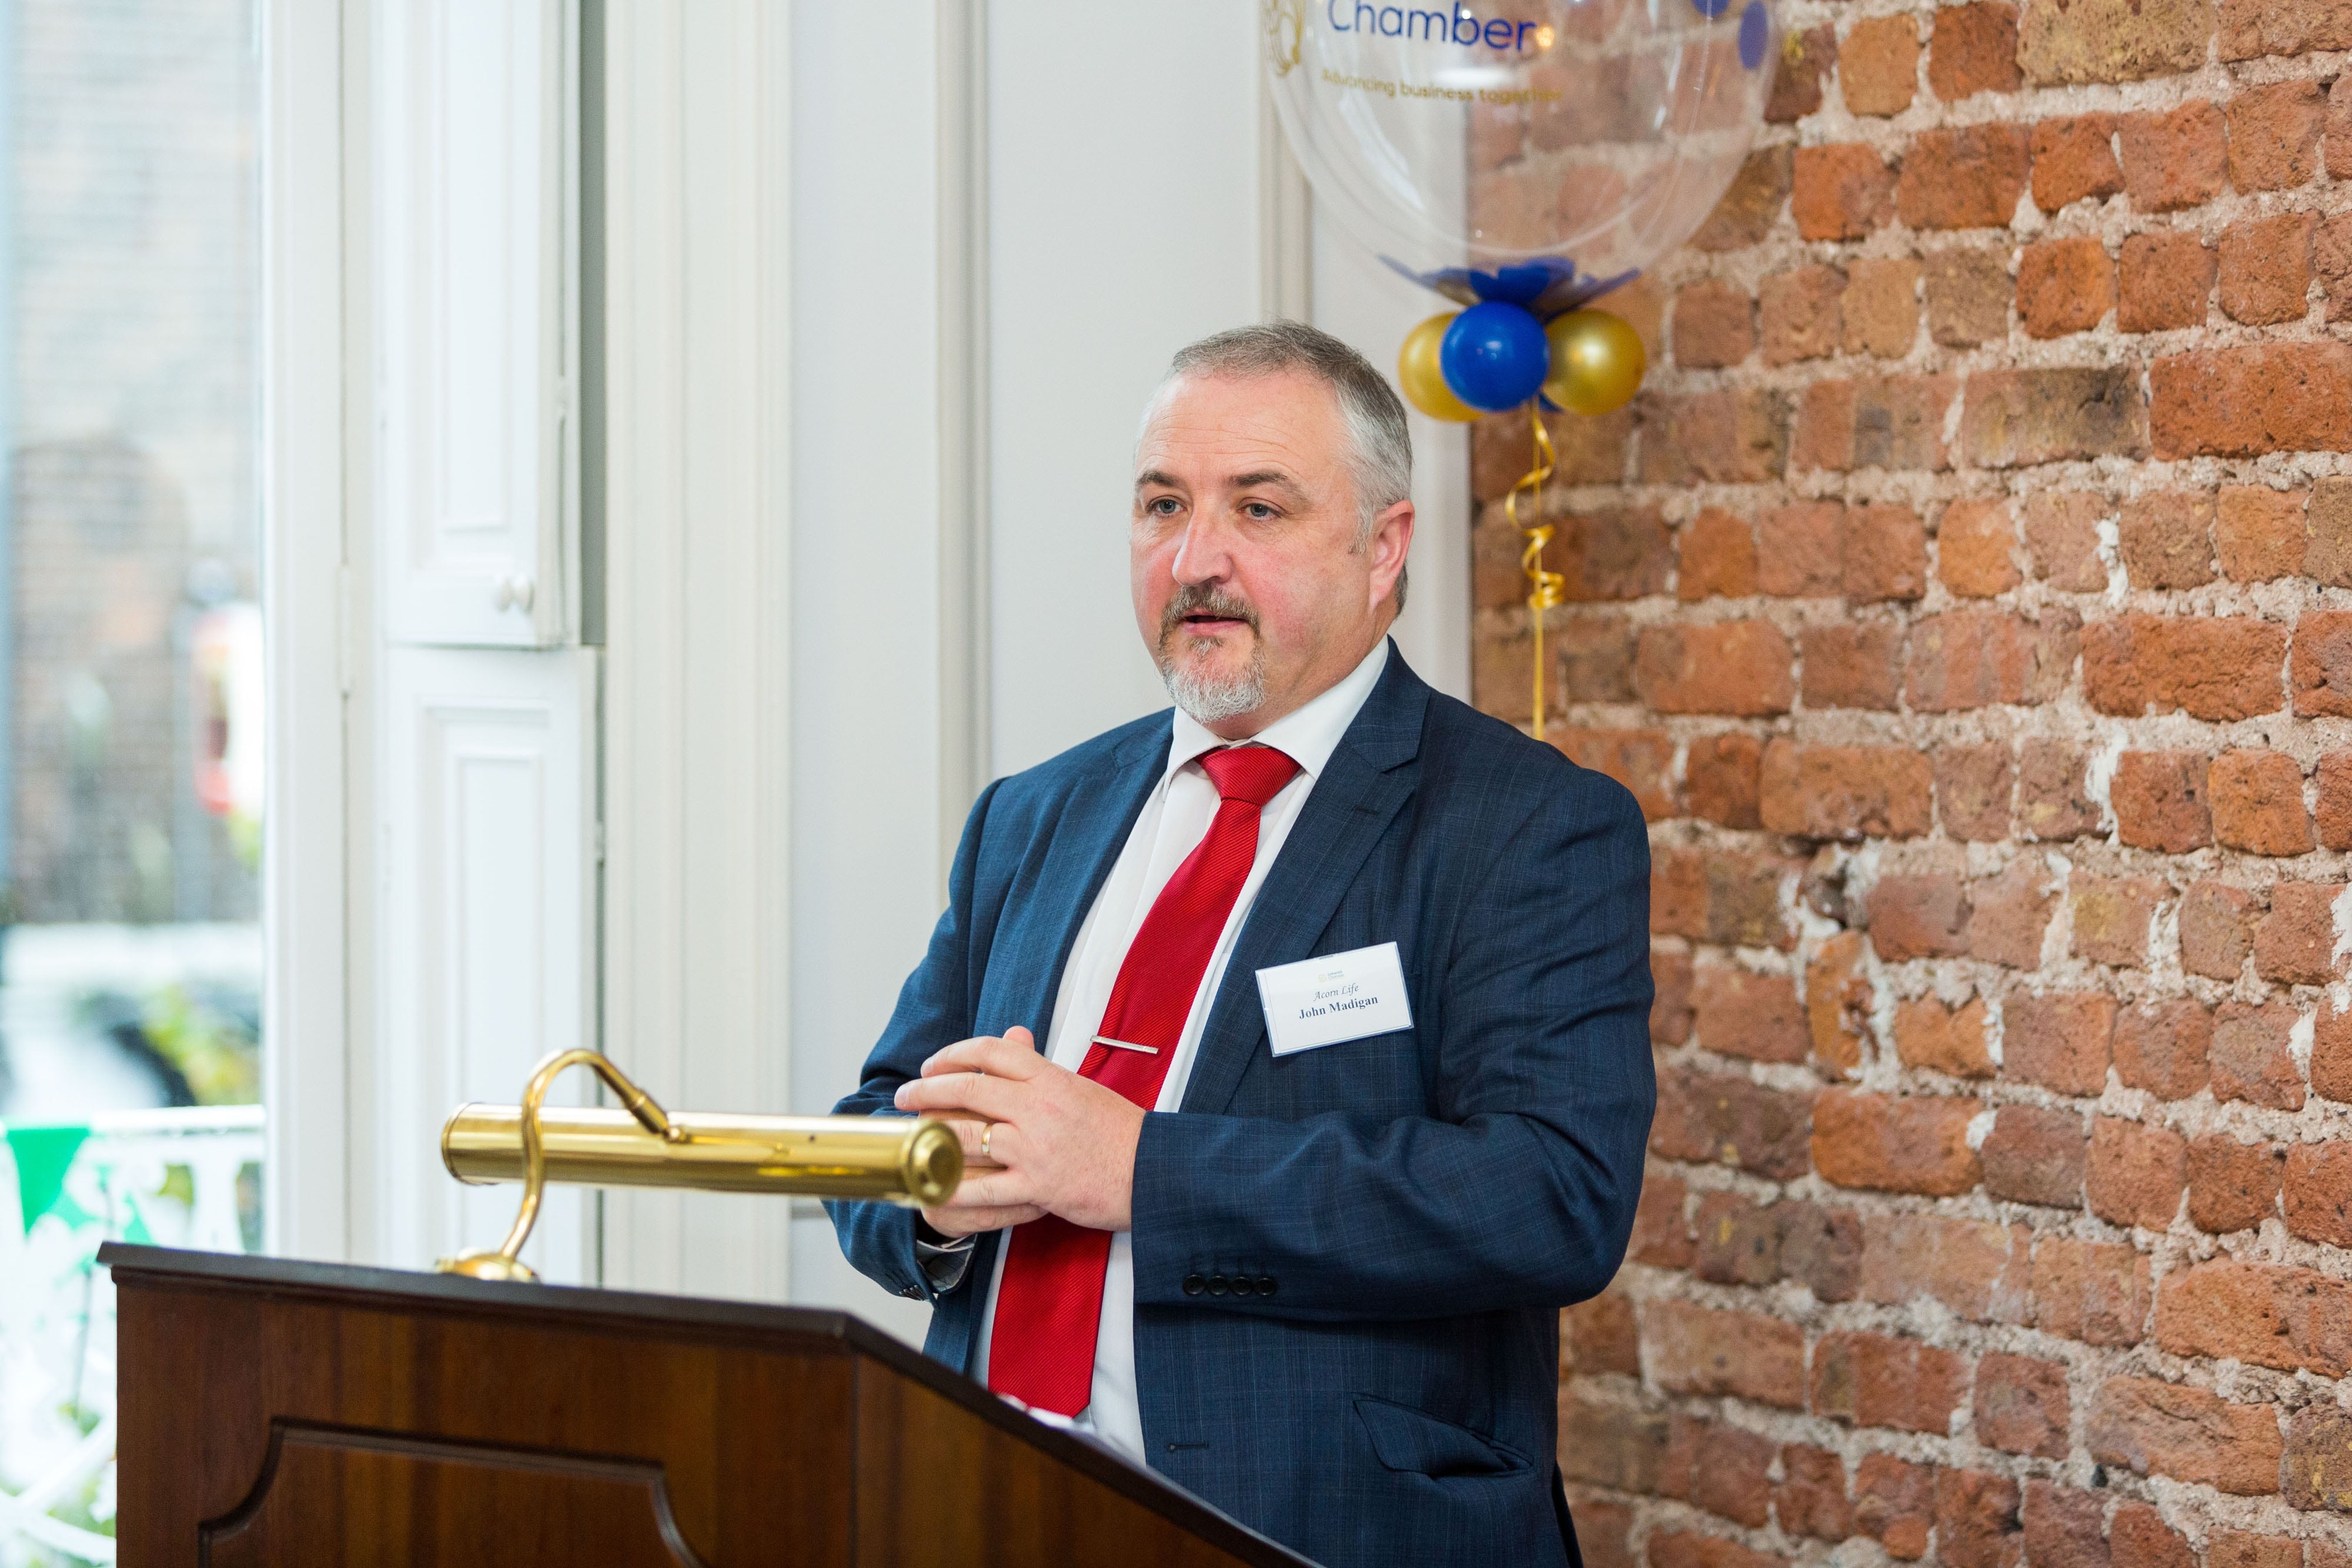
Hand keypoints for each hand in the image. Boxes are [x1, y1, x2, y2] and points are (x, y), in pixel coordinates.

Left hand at [893, 1026, 1144, 1235]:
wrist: (1154, 1172)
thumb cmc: (1122, 1133)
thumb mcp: (1082, 1088)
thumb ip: (1042, 1069)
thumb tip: (1014, 1040)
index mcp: (1051, 1078)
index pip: (992, 1052)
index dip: (954, 1054)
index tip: (933, 1064)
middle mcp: (1038, 1107)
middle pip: (967, 1089)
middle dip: (926, 1092)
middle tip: (905, 1098)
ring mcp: (1035, 1148)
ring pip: (966, 1136)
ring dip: (931, 1137)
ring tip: (911, 1140)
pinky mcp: (1037, 1186)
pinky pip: (983, 1189)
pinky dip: (953, 1189)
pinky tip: (933, 1188)